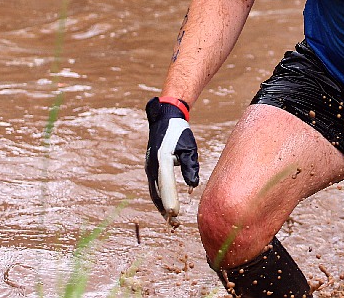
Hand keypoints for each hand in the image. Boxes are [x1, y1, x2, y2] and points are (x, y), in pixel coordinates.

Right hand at [145, 97, 198, 223]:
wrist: (165, 119)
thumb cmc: (180, 133)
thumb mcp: (189, 148)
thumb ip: (190, 166)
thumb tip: (193, 186)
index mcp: (162, 159)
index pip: (166, 183)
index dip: (170, 199)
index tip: (175, 214)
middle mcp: (153, 166)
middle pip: (158, 192)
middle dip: (166, 209)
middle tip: (176, 224)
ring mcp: (150, 168)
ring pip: (154, 192)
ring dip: (162, 207)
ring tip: (172, 221)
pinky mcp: (151, 169)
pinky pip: (154, 188)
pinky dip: (160, 200)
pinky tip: (168, 209)